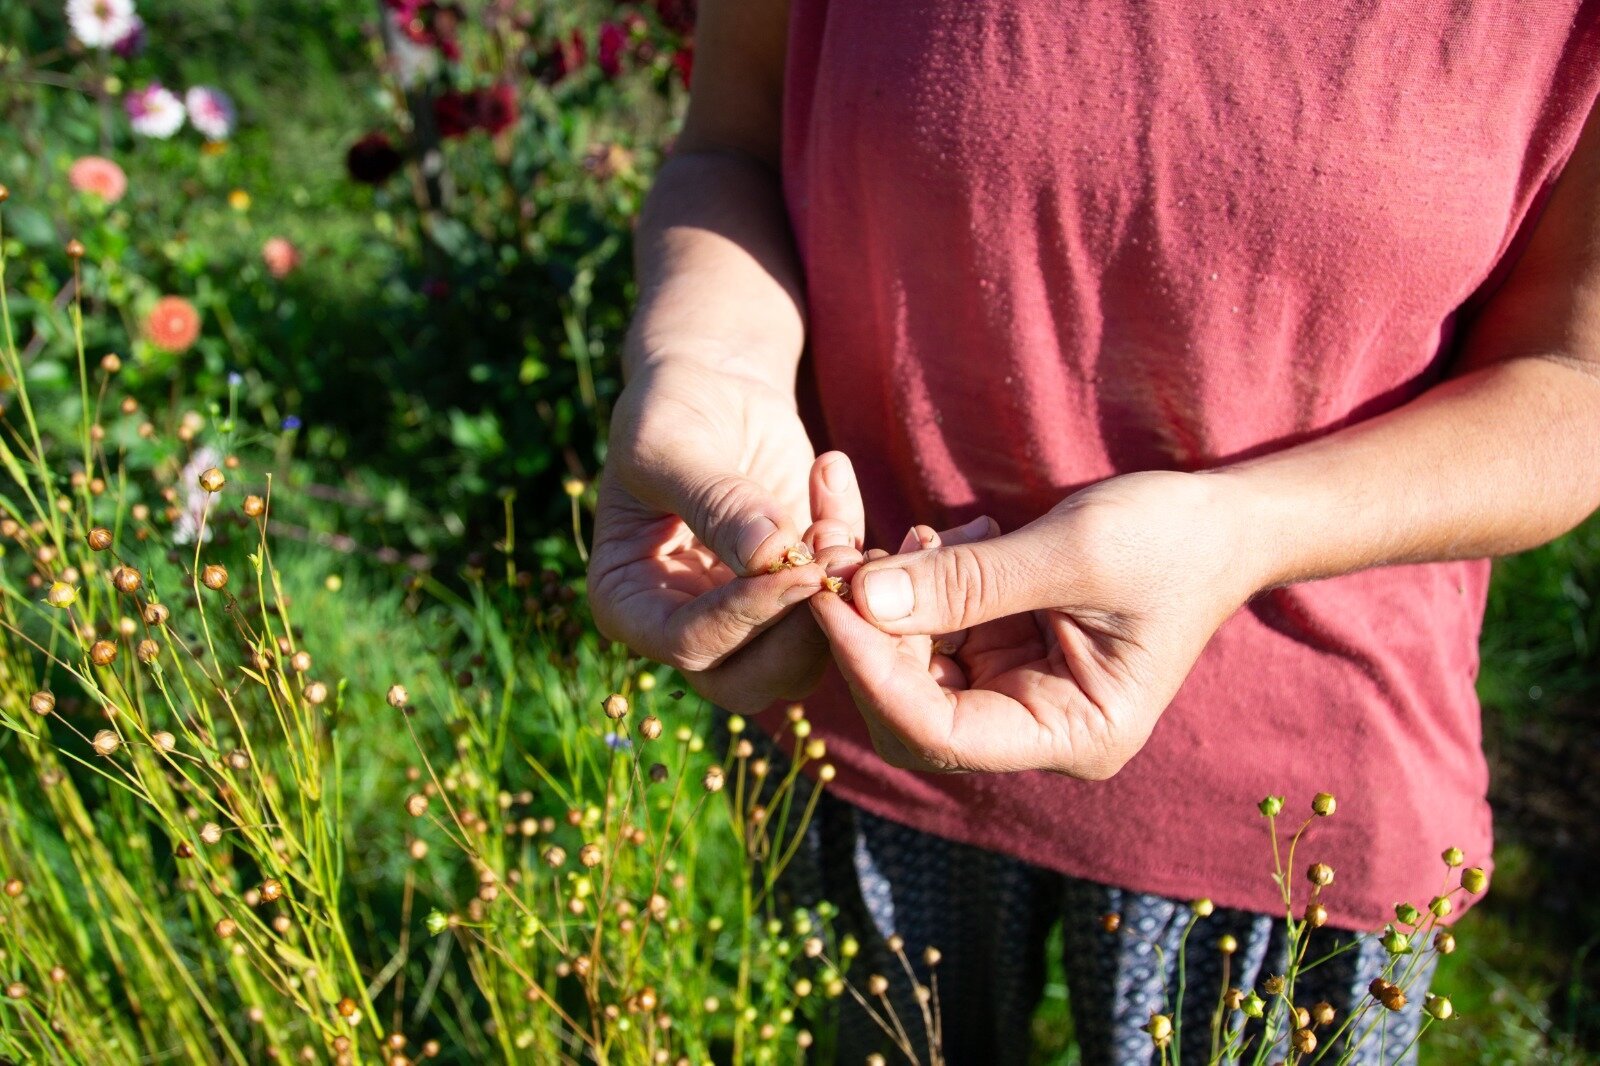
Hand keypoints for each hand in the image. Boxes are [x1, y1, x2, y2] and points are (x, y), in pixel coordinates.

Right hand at [588, 361, 864, 711]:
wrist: (713, 389)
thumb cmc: (671, 413)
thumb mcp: (671, 447)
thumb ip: (715, 502)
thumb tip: (768, 554)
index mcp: (629, 604)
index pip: (689, 642)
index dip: (747, 615)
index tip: (799, 569)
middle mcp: (684, 628)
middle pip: (749, 678)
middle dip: (802, 631)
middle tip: (836, 559)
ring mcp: (744, 620)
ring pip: (804, 659)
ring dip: (836, 597)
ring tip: (832, 512)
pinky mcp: (797, 596)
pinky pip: (840, 605)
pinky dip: (855, 554)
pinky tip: (834, 478)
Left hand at [810, 470, 1261, 776]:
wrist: (1219, 520)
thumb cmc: (1169, 539)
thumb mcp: (1072, 552)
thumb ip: (967, 584)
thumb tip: (859, 599)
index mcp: (1072, 735)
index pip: (939, 732)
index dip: (872, 669)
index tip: (827, 596)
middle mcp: (1036, 728)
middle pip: (908, 705)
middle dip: (867, 630)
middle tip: (838, 550)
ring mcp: (1015, 690)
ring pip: (909, 662)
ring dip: (889, 597)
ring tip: (925, 530)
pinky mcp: (1001, 650)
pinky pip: (930, 628)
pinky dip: (918, 582)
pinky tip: (945, 536)